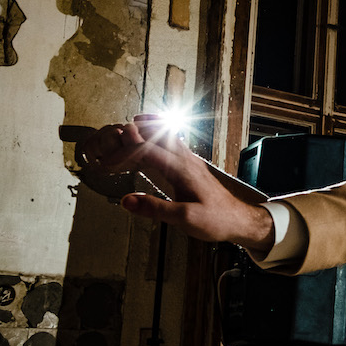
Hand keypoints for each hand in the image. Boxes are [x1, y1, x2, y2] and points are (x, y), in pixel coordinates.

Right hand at [79, 116, 274, 250]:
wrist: (240, 219)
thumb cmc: (217, 220)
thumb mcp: (185, 219)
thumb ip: (156, 209)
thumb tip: (127, 200)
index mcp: (182, 169)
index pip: (147, 150)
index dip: (124, 152)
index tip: (106, 161)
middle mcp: (186, 159)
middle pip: (156, 134)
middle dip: (132, 133)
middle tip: (110, 135)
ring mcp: (190, 160)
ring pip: (166, 134)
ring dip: (147, 129)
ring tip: (127, 126)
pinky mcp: (191, 165)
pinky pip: (172, 141)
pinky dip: (158, 134)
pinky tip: (152, 135)